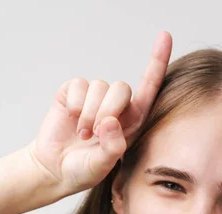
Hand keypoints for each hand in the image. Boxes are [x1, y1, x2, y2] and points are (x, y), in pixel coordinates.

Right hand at [30, 31, 172, 195]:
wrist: (56, 168)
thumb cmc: (86, 168)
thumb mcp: (103, 165)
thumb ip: (111, 147)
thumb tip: (110, 122)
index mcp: (135, 119)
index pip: (151, 86)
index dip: (158, 60)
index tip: (165, 36)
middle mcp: (118, 105)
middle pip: (122, 88)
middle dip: (108, 110)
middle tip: (95, 134)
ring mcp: (96, 97)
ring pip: (100, 87)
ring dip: (89, 113)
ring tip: (84, 134)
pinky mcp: (74, 93)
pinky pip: (79, 85)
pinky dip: (75, 105)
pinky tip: (72, 120)